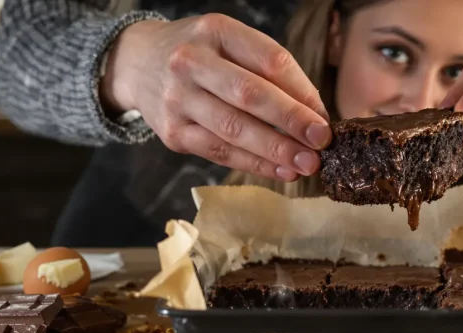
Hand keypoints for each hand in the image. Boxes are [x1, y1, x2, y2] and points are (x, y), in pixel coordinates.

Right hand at [101, 15, 330, 181]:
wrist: (138, 63)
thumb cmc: (201, 54)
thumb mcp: (231, 43)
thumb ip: (270, 71)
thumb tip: (315, 113)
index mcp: (215, 31)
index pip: (269, 60)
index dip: (302, 91)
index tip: (324, 117)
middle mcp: (191, 61)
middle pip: (250, 95)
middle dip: (291, 122)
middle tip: (322, 142)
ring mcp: (177, 99)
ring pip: (234, 130)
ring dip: (276, 151)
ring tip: (307, 164)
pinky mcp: (172, 132)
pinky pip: (220, 153)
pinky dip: (255, 165)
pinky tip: (281, 171)